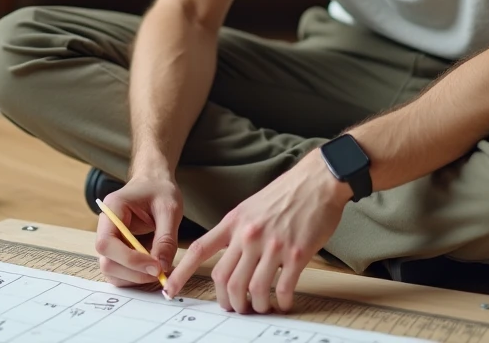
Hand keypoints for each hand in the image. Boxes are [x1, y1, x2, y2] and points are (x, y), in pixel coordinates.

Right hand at [94, 172, 182, 287]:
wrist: (155, 182)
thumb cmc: (160, 190)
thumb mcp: (169, 209)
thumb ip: (166, 238)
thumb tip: (162, 267)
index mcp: (112, 209)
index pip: (107, 243)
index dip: (130, 260)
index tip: (156, 267)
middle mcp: (105, 226)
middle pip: (106, 261)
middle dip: (134, 272)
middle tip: (161, 272)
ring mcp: (109, 240)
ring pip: (111, 270)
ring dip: (134, 278)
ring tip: (159, 272)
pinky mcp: (117, 250)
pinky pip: (119, 270)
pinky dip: (135, 277)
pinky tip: (153, 270)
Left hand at [165, 152, 350, 312]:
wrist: (318, 180)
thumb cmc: (287, 192)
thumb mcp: (251, 206)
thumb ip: (237, 230)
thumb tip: (227, 256)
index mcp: (234, 221)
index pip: (200, 250)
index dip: (181, 273)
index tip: (170, 288)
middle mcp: (249, 234)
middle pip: (225, 278)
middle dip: (228, 301)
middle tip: (236, 307)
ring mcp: (273, 245)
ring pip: (252, 289)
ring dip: (255, 305)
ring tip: (261, 307)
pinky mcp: (296, 253)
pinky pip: (282, 288)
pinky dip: (280, 302)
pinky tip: (283, 302)